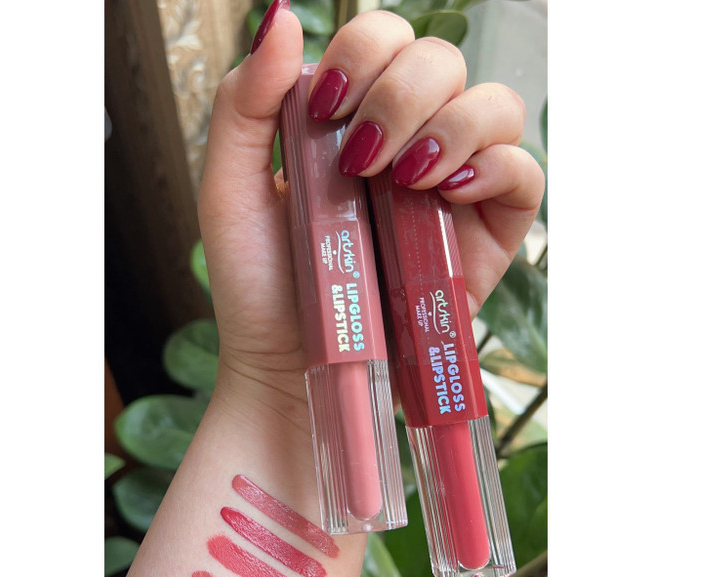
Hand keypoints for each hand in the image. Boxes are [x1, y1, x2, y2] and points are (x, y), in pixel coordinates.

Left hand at [198, 5, 543, 416]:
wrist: (290, 363)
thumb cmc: (259, 284)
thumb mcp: (230, 190)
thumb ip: (244, 104)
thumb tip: (282, 18)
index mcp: (351, 122)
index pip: (383, 40)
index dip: (364, 53)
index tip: (327, 106)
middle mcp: (407, 143)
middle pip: (441, 61)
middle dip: (401, 93)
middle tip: (361, 158)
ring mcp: (451, 187)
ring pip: (495, 105)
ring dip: (452, 125)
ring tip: (404, 179)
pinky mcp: (485, 233)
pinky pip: (524, 173)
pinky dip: (497, 168)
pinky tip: (446, 193)